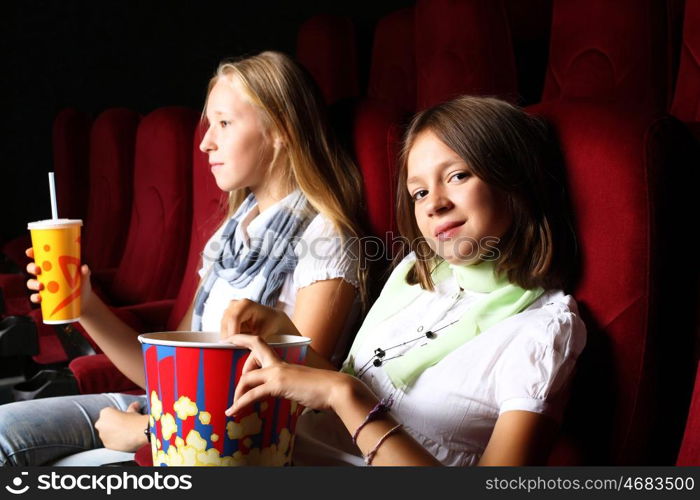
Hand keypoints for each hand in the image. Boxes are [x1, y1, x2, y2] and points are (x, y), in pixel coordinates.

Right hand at [25, 247, 93, 311]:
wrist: (84, 300)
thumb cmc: (82, 283)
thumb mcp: (84, 277)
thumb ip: (85, 272)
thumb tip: (84, 268)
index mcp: (52, 266)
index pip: (40, 257)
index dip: (32, 253)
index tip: (29, 252)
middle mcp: (45, 275)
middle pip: (32, 269)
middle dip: (31, 268)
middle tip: (37, 269)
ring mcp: (44, 287)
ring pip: (31, 283)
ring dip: (33, 284)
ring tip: (41, 286)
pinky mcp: (45, 298)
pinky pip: (35, 297)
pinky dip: (34, 297)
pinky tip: (39, 298)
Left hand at [94, 402, 148, 451]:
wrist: (138, 433)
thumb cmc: (134, 421)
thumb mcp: (133, 411)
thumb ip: (131, 408)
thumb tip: (135, 405)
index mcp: (105, 412)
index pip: (108, 413)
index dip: (116, 415)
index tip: (122, 417)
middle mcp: (100, 423)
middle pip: (104, 424)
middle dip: (111, 425)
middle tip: (122, 425)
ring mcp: (102, 435)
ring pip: (106, 434)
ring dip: (112, 434)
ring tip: (124, 433)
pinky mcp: (106, 445)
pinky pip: (109, 442)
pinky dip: (114, 442)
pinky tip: (123, 439)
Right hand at [219, 298, 299, 341]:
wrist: (271, 318)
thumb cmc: (269, 323)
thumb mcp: (263, 333)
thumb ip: (252, 340)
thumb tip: (240, 348)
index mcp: (246, 304)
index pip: (234, 319)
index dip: (232, 333)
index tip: (233, 346)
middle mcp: (236, 304)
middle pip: (226, 322)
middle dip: (229, 337)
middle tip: (235, 349)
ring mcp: (230, 308)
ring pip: (223, 326)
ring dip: (228, 337)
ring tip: (238, 345)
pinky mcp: (227, 315)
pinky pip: (223, 328)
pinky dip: (228, 336)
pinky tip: (236, 341)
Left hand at [226, 334, 349, 416]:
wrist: (335, 389)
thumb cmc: (322, 388)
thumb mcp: (299, 383)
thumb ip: (287, 384)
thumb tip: (281, 392)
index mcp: (283, 361)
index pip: (261, 344)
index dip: (244, 339)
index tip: (229, 341)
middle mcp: (278, 363)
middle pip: (253, 351)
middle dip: (239, 361)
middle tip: (232, 377)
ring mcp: (278, 373)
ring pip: (247, 377)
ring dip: (237, 394)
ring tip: (233, 407)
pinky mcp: (278, 385)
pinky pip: (253, 393)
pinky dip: (241, 403)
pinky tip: (234, 411)